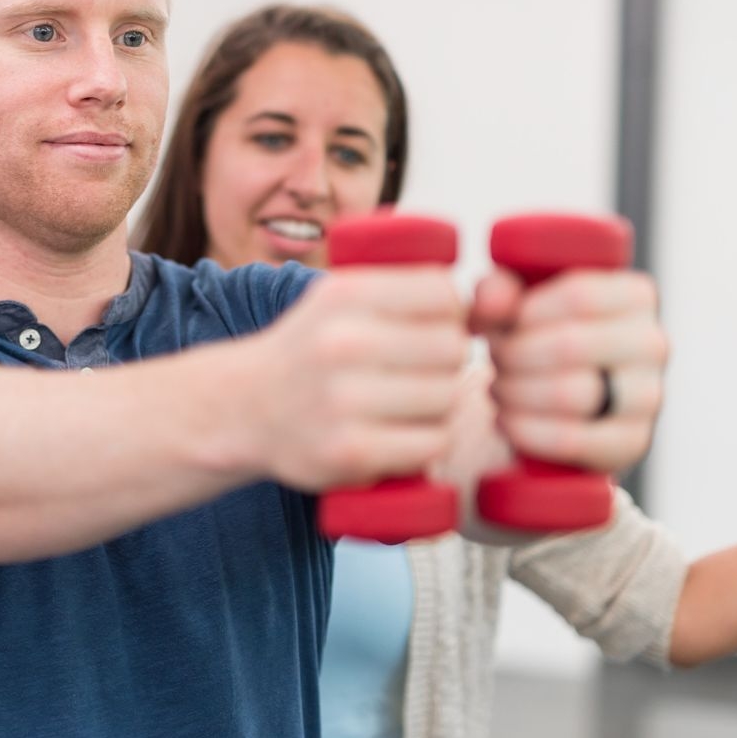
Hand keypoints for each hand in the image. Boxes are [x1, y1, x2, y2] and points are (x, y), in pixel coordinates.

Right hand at [253, 267, 468, 492]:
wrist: (243, 408)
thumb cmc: (308, 350)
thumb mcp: (338, 295)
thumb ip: (402, 285)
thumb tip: (493, 298)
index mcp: (345, 294)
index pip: (444, 293)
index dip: (452, 312)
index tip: (433, 326)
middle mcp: (343, 342)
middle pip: (452, 347)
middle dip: (447, 360)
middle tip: (421, 371)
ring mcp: (345, 400)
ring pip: (448, 397)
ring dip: (441, 404)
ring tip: (410, 404)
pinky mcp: (351, 452)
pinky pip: (433, 442)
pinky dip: (428, 441)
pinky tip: (404, 434)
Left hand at [469, 267, 665, 474]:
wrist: (558, 404)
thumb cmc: (538, 338)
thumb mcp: (517, 305)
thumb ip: (499, 292)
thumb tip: (489, 298)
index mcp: (637, 296)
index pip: (579, 296)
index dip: (525, 313)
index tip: (500, 325)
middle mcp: (654, 343)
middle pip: (569, 345)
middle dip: (514, 355)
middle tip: (495, 360)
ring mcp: (649, 396)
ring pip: (569, 393)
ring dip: (515, 392)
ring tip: (499, 387)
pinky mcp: (633, 442)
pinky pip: (570, 439)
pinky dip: (525, 430)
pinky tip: (506, 420)